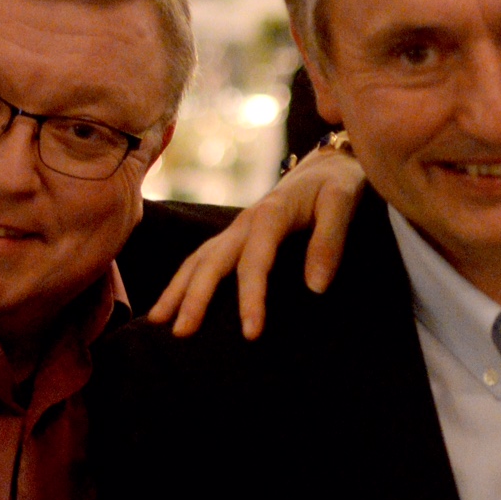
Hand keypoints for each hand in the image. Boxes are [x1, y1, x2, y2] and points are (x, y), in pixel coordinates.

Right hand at [148, 147, 368, 338]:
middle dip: (193, 298)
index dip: (251, 299)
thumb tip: (316, 287)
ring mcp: (237, 228)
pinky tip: (173, 301)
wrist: (327, 165)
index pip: (254, 263)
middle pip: (211, 261)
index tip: (250, 334)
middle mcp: (246, 222)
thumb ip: (330, 242)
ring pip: (198, 259)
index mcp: (271, 216)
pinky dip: (185, 279)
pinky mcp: (236, 235)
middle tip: (180, 334)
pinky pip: (203, 257)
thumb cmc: (337, 185)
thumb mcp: (343, 203)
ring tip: (157, 321)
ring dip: (176, 289)